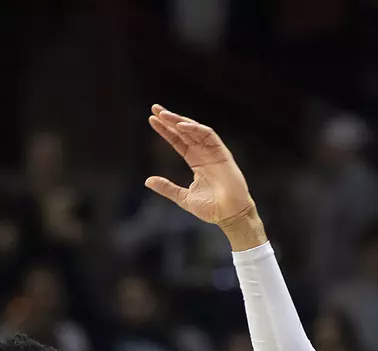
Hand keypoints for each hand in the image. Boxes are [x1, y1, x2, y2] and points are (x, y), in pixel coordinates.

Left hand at [144, 106, 257, 233]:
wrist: (229, 215)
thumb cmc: (211, 208)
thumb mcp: (183, 197)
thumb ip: (167, 188)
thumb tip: (147, 181)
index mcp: (196, 162)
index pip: (178, 142)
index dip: (166, 131)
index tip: (152, 120)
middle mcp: (205, 154)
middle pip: (185, 132)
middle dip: (170, 119)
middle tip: (155, 108)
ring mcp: (214, 152)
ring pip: (195, 130)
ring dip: (180, 120)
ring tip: (164, 114)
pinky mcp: (222, 153)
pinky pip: (209, 135)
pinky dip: (195, 129)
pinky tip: (180, 125)